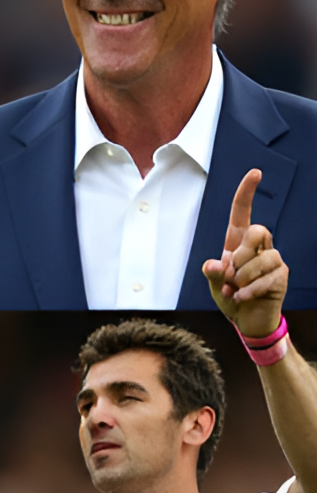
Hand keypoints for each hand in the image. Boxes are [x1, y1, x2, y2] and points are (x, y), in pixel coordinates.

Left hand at [202, 169, 286, 336]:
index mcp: (238, 244)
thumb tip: (213, 264)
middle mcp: (259, 247)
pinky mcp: (282, 276)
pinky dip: (249, 291)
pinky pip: (267, 278)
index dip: (247, 193)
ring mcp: (273, 261)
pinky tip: (242, 297)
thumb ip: (211, 274)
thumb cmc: (230, 296)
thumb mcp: (214, 286)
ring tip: (236, 289)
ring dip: (243, 278)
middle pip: (258, 230)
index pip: (242, 214)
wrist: (247, 319)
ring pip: (262, 258)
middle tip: (232, 272)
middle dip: (242, 251)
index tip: (255, 173)